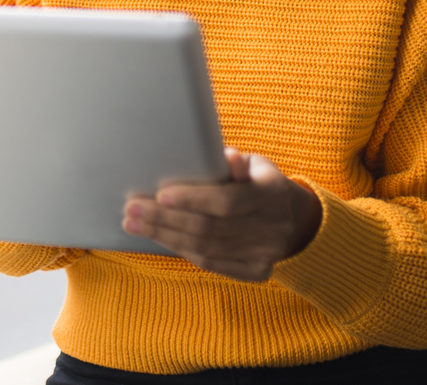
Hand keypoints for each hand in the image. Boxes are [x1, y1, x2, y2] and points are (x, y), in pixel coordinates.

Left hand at [122, 147, 322, 281]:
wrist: (294, 219)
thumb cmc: (260, 182)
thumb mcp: (256, 164)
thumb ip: (238, 163)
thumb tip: (225, 156)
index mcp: (271, 193)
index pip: (226, 201)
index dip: (193, 199)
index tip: (160, 194)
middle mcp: (271, 227)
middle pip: (209, 228)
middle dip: (165, 219)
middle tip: (131, 210)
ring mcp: (265, 253)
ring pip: (206, 248)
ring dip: (165, 236)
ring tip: (134, 224)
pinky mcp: (258, 271)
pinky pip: (213, 264)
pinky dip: (183, 251)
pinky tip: (160, 239)